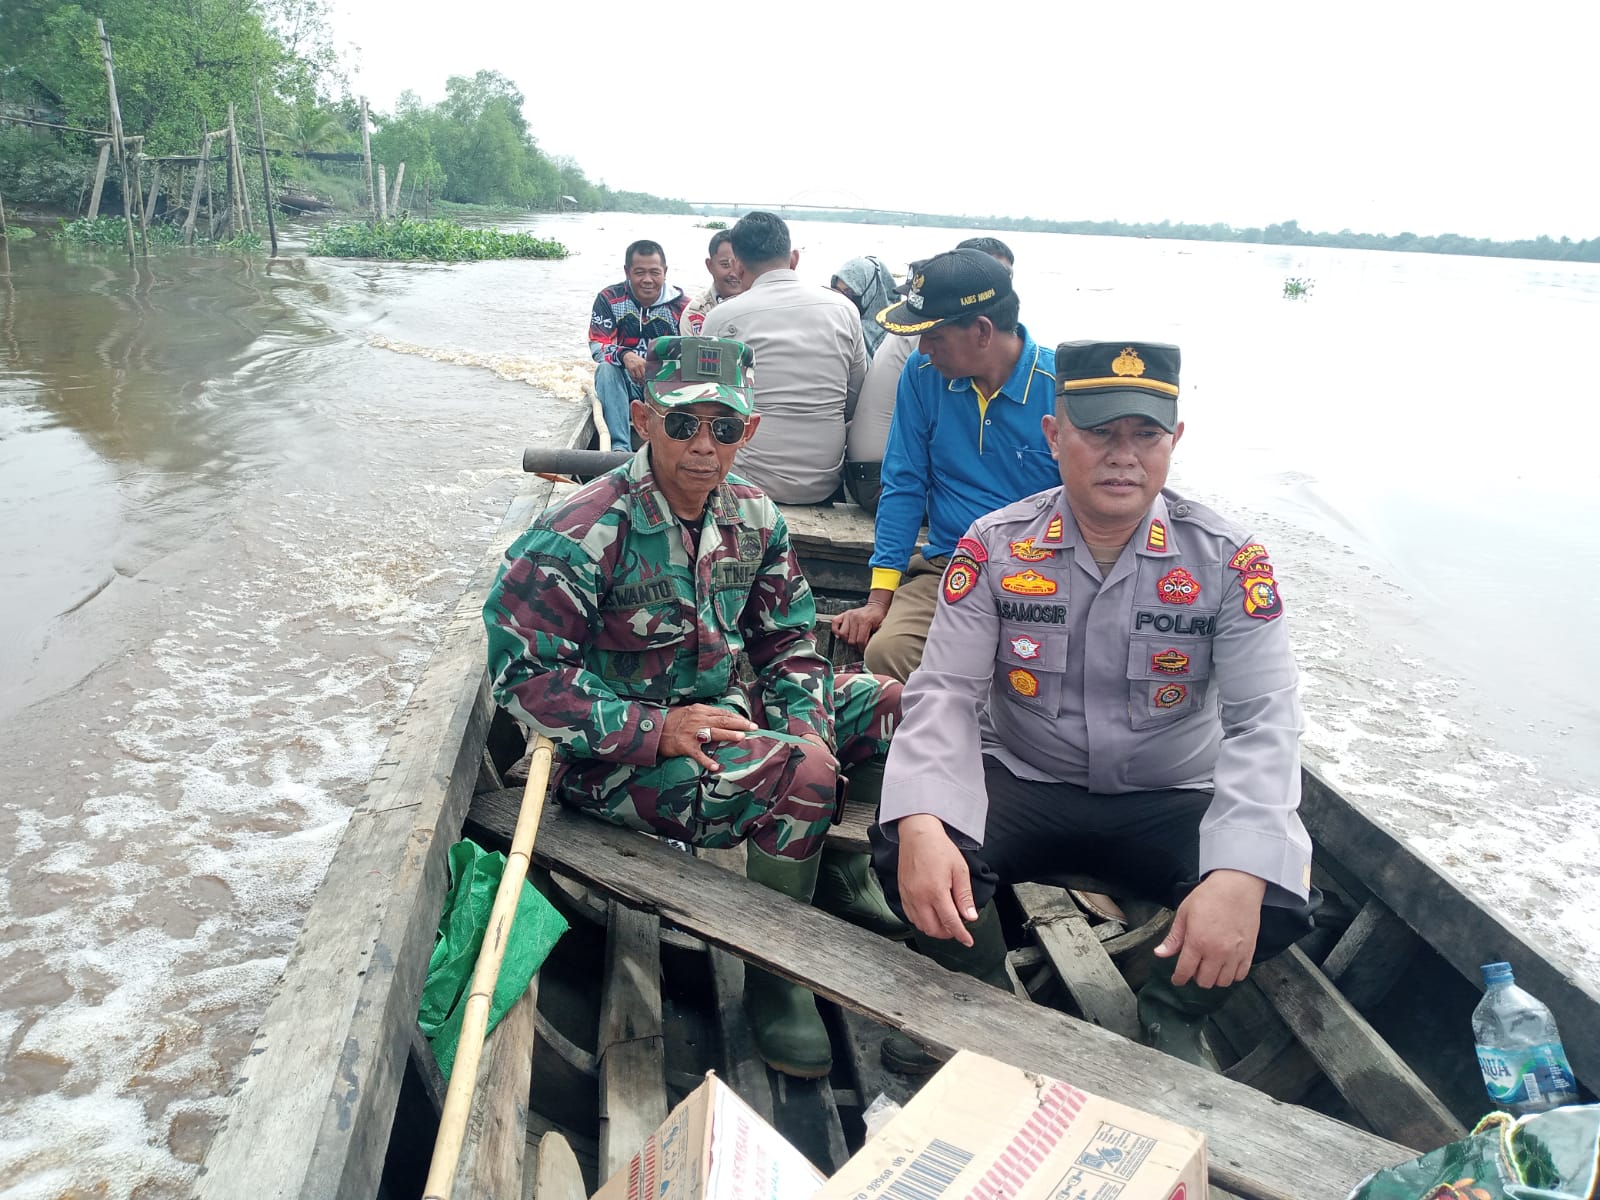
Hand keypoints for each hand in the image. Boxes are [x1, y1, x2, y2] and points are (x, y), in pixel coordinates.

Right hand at [621, 350, 646, 382]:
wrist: (628, 355)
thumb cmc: (636, 359)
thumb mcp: (642, 360)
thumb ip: (646, 366)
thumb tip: (651, 373)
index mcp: (644, 363)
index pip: (648, 371)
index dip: (649, 376)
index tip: (649, 380)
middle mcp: (640, 365)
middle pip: (643, 375)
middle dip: (644, 379)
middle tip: (644, 382)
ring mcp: (635, 367)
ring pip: (639, 376)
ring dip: (639, 380)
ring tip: (640, 382)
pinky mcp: (631, 369)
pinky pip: (633, 376)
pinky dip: (635, 379)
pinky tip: (636, 380)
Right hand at [660, 705, 758, 770]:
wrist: (654, 729)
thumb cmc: (673, 721)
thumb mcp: (690, 712)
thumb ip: (705, 714)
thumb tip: (723, 718)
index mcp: (700, 710)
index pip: (723, 713)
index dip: (737, 717)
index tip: (749, 722)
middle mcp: (698, 720)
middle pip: (722, 721)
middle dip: (739, 724)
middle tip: (753, 728)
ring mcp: (692, 733)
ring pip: (713, 733)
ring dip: (728, 735)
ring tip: (741, 738)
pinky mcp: (685, 746)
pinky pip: (698, 755)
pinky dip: (707, 761)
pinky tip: (715, 766)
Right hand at [831, 595, 889, 649]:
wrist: (876, 606)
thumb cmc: (878, 617)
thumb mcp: (881, 627)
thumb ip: (875, 638)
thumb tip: (870, 648)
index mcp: (865, 621)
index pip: (860, 640)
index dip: (862, 648)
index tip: (864, 650)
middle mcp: (855, 617)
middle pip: (851, 639)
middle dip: (856, 646)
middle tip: (859, 647)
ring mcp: (848, 615)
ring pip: (842, 634)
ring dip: (847, 640)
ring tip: (853, 641)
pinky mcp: (844, 614)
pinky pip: (835, 623)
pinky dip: (836, 630)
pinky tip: (841, 634)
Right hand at [894, 814, 977, 945]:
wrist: (917, 834)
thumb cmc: (939, 848)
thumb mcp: (960, 870)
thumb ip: (964, 896)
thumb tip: (970, 917)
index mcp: (936, 892)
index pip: (950, 922)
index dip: (961, 935)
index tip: (968, 941)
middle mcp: (919, 897)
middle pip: (933, 929)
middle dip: (947, 933)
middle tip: (957, 927)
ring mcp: (909, 896)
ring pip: (920, 925)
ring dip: (933, 928)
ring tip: (945, 920)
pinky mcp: (902, 892)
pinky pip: (910, 916)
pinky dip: (921, 921)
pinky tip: (930, 914)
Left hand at [1154, 869, 1266, 987]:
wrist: (1237, 887)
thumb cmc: (1208, 897)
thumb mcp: (1184, 913)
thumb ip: (1173, 938)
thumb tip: (1159, 954)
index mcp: (1197, 942)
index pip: (1185, 972)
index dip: (1179, 979)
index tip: (1177, 980)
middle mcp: (1216, 952)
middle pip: (1204, 981)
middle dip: (1196, 977)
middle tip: (1195, 967)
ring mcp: (1234, 954)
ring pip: (1223, 982)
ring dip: (1214, 978)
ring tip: (1210, 966)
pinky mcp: (1249, 952)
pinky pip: (1240, 975)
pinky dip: (1232, 975)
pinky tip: (1226, 965)